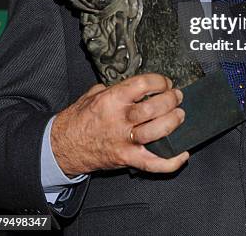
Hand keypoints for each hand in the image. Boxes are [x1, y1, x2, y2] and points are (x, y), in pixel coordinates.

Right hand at [51, 73, 187, 176]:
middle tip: (176, 97)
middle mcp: (119, 119)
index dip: (159, 81)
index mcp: (111, 99)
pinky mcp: (126, 159)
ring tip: (179, 115)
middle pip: (153, 108)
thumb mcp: (94, 94)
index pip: (143, 84)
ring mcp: (123, 141)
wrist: (63, 146)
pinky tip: (182, 153)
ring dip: (173, 123)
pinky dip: (171, 161)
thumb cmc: (79, 119)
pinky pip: (153, 164)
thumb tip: (136, 85)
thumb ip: (115, 87)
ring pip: (156, 131)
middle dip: (170, 100)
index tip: (165, 83)